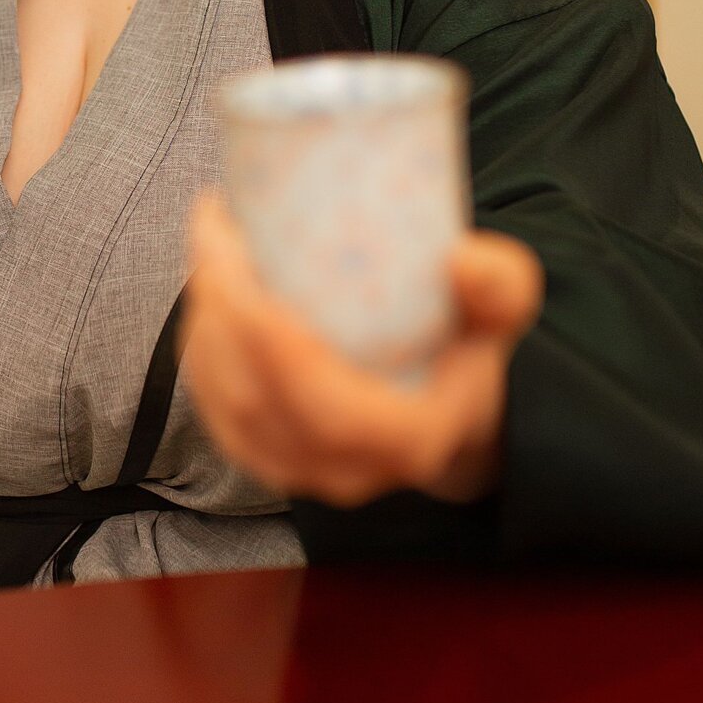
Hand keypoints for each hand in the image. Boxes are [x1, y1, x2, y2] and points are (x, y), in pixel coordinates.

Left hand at [181, 191, 542, 508]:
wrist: (450, 414)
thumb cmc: (470, 351)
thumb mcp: (503, 313)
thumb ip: (500, 285)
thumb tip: (462, 261)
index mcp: (407, 442)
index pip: (321, 402)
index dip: (266, 334)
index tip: (241, 253)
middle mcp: (347, 472)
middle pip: (256, 396)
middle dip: (221, 309)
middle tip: (216, 229)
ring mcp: (300, 473)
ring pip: (225, 403)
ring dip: (204, 321)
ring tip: (208, 246)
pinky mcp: (266, 460)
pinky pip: (215, 409)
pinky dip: (200, 348)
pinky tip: (203, 294)